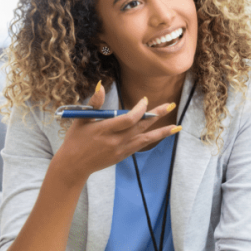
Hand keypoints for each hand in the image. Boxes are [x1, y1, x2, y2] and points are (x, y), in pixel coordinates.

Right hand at [53, 83, 179, 182]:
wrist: (73, 166)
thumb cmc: (75, 140)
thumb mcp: (81, 119)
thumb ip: (94, 103)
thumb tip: (101, 85)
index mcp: (104, 129)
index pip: (128, 118)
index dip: (140, 109)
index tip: (145, 100)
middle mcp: (115, 141)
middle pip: (141, 127)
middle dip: (156, 115)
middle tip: (171, 105)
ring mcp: (120, 150)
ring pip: (145, 139)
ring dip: (161, 132)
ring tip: (176, 127)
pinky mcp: (122, 156)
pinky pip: (140, 146)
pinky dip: (151, 140)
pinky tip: (161, 135)